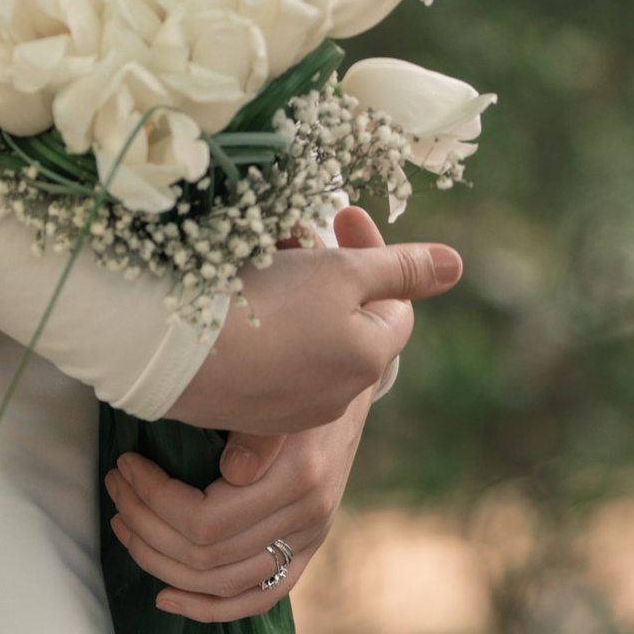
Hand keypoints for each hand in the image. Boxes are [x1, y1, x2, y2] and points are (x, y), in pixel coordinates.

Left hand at [108, 209, 396, 623]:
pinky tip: (164, 599)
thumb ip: (337, 264)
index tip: (124, 463)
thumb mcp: (332, 294)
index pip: (210, 520)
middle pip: (204, 552)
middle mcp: (309, 510)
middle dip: (148, 521)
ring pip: (219, 579)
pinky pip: (255, 599)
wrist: (360, 368)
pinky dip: (207, 610)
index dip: (154, 502)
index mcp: (302, 466)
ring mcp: (309, 532)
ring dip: (162, 556)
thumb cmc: (326, 330)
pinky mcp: (303, 548)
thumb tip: (346, 214)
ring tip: (126, 513)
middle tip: (116, 484)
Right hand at [169, 202, 458, 434]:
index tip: (339, 221)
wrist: (177, 356)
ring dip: (296, 298)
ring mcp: (291, 409)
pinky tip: (233, 301)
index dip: (375, 258)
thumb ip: (402, 267)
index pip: (396, 305)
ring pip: (308, 340)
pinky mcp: (246, 412)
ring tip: (261, 261)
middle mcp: (338, 394)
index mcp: (369, 357)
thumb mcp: (343, 271)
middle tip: (294, 237)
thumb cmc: (268, 304)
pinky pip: (269, 362)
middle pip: (350, 322)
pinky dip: (262, 328)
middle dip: (330, 274)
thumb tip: (457, 265)